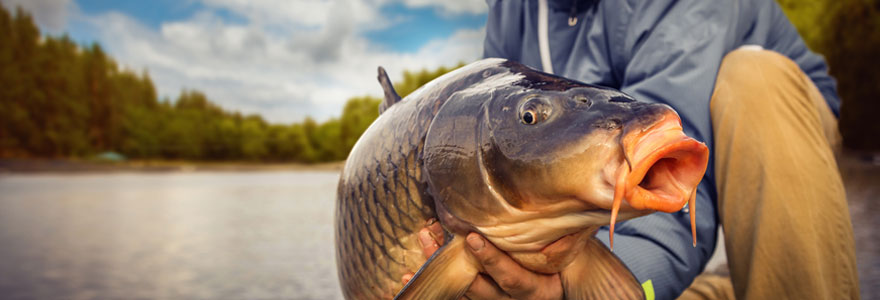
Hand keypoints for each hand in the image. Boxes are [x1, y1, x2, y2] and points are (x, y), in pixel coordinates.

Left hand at [402, 219, 562, 299]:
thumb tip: (562, 217)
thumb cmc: (571, 259)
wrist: (569, 278)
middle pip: (480, 289)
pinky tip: (404, 273)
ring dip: (438, 267)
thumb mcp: (574, 251)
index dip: (492, 261)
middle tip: (433, 235)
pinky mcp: (479, 299)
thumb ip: (565, 241)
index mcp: (540, 292)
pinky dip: (428, 283)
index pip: (513, 279)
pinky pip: (452, 295)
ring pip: (462, 290)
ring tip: (423, 238)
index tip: (472, 239)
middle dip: (455, 262)